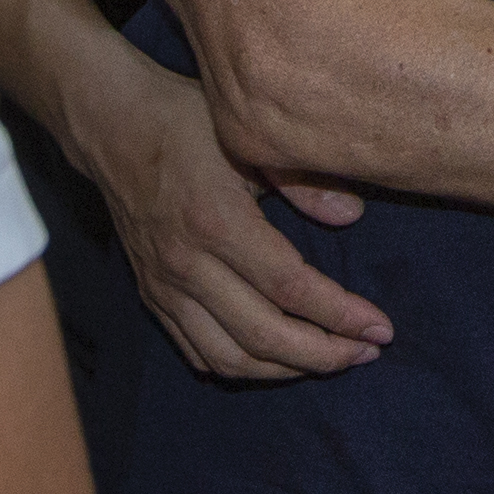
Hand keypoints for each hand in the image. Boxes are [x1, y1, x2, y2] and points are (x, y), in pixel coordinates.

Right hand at [74, 53, 388, 381]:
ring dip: (285, 369)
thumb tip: (351, 216)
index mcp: (217, 222)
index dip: (340, 316)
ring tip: (330, 360)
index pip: (290, 288)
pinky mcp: (152, 295)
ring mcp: (165, 286)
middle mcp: (187, 265)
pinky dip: (241, 366)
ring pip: (229, 357)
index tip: (380, 328)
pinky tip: (276, 360)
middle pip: (262, 336)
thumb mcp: (249, 138)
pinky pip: (198, 352)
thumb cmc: (187, 124)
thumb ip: (304, 181)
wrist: (112, 127)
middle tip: (366, 352)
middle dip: (323, 354)